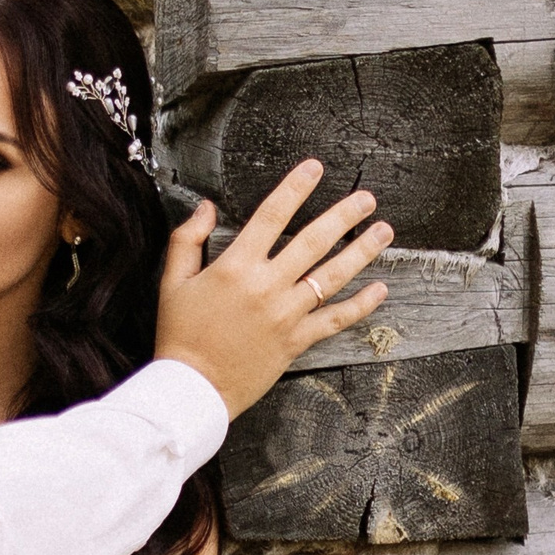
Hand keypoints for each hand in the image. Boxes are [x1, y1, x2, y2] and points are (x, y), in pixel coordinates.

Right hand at [155, 160, 391, 417]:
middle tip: (367, 198)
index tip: (315, 168)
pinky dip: (361, 305)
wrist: (193, 387)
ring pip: (332, 276)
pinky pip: (335, 319)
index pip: (271, 216)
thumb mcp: (171, 282)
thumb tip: (205, 206)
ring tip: (383, 231)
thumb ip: (187, 240)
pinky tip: (380, 289)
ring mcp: (286, 314)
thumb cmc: (179, 334)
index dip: (295, 188)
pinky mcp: (296, 341)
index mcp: (235, 266)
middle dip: (344, 215)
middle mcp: (266, 286)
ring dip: (362, 251)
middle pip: (313, 241)